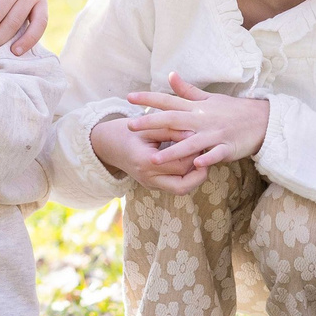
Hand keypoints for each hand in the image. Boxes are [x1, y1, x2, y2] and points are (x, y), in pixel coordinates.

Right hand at [90, 117, 208, 195]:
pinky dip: (186, 176)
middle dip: (199, 171)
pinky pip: (175, 186)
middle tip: (207, 156)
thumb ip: (171, 130)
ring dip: (194, 177)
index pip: (180, 164)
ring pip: (181, 189)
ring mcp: (150, 184)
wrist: (108, 144)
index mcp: (146, 161)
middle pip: (183, 185)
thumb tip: (195, 133)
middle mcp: (148, 178)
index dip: (194, 153)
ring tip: (201, 160)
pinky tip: (191, 162)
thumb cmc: (128, 131)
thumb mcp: (148, 126)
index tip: (202, 140)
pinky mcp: (153, 185)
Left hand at [124, 72, 270, 169]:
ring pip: (191, 143)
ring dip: (173, 151)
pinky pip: (216, 154)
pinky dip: (206, 158)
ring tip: (155, 159)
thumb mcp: (209, 98)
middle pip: (173, 120)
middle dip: (152, 123)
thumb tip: (170, 75)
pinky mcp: (227, 147)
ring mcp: (215, 133)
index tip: (129, 97)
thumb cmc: (232, 110)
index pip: (168, 100)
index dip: (148, 98)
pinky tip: (195, 165)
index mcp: (196, 107)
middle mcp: (202, 119)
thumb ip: (187, 90)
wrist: (261, 120)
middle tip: (131, 126)